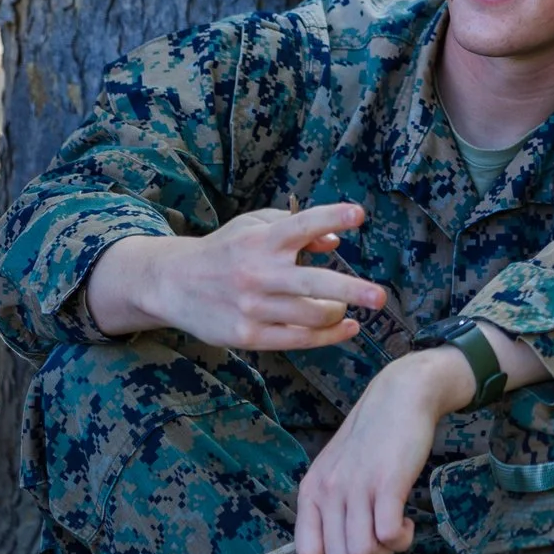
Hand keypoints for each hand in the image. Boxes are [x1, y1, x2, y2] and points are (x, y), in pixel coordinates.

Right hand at [86, 203, 386, 347]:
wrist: (173, 283)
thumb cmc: (225, 250)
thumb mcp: (254, 227)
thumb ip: (297, 228)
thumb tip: (335, 243)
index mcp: (260, 240)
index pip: (301, 225)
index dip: (331, 217)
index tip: (359, 214)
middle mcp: (257, 273)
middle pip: (313, 283)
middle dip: (351, 290)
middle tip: (380, 297)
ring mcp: (252, 307)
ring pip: (311, 316)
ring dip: (338, 312)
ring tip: (345, 307)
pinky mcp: (248, 335)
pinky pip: (299, 339)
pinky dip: (328, 336)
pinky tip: (347, 328)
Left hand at [295, 347, 472, 553]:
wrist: (400, 396)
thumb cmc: (371, 441)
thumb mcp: (337, 479)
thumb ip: (322, 524)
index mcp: (311, 491)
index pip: (307, 552)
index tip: (358, 542)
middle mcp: (329, 491)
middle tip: (383, 540)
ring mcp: (357, 487)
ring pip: (363, 553)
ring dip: (387, 552)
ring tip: (397, 529)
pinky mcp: (387, 484)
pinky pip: (388, 536)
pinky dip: (402, 539)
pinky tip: (407, 522)